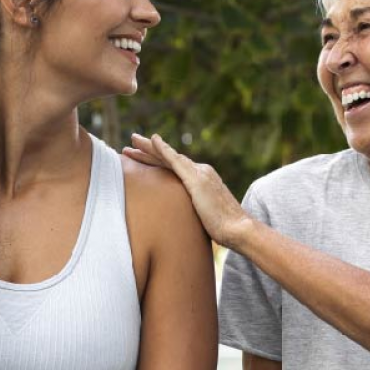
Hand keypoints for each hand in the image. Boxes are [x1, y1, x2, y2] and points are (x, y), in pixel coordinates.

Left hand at [123, 133, 256, 248]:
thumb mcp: (203, 216)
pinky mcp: (197, 179)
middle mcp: (200, 172)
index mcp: (201, 180)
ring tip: (133, 140)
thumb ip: (192, 211)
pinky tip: (153, 141)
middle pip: (169, 158)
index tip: (141, 156)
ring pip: (169, 156)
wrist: (238, 229)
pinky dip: (164, 150)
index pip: (174, 167)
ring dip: (150, 147)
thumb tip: (181, 219)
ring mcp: (199, 174)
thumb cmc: (223, 229)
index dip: (157, 160)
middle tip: (131, 141)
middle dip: (149, 150)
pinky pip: (176, 161)